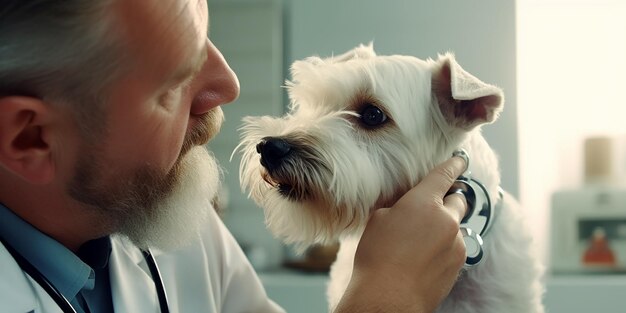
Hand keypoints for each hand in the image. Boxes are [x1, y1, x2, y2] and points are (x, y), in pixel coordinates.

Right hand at [334, 156, 467, 312]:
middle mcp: (447, 219)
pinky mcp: (459, 264)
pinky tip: (423, 258)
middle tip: (432, 207)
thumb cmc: (377, 258)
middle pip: (458, 200)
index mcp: (424, 202)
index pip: (444, 175)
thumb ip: (401, 206)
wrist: (388, 298)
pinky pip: (455, 247)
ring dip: (444, 227)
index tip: (460, 160)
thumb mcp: (379, 219)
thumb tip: (410, 206)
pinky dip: (444, 247)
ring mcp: (456, 243)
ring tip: (419, 243)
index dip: (453, 165)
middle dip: (448, 200)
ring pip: (456, 226)